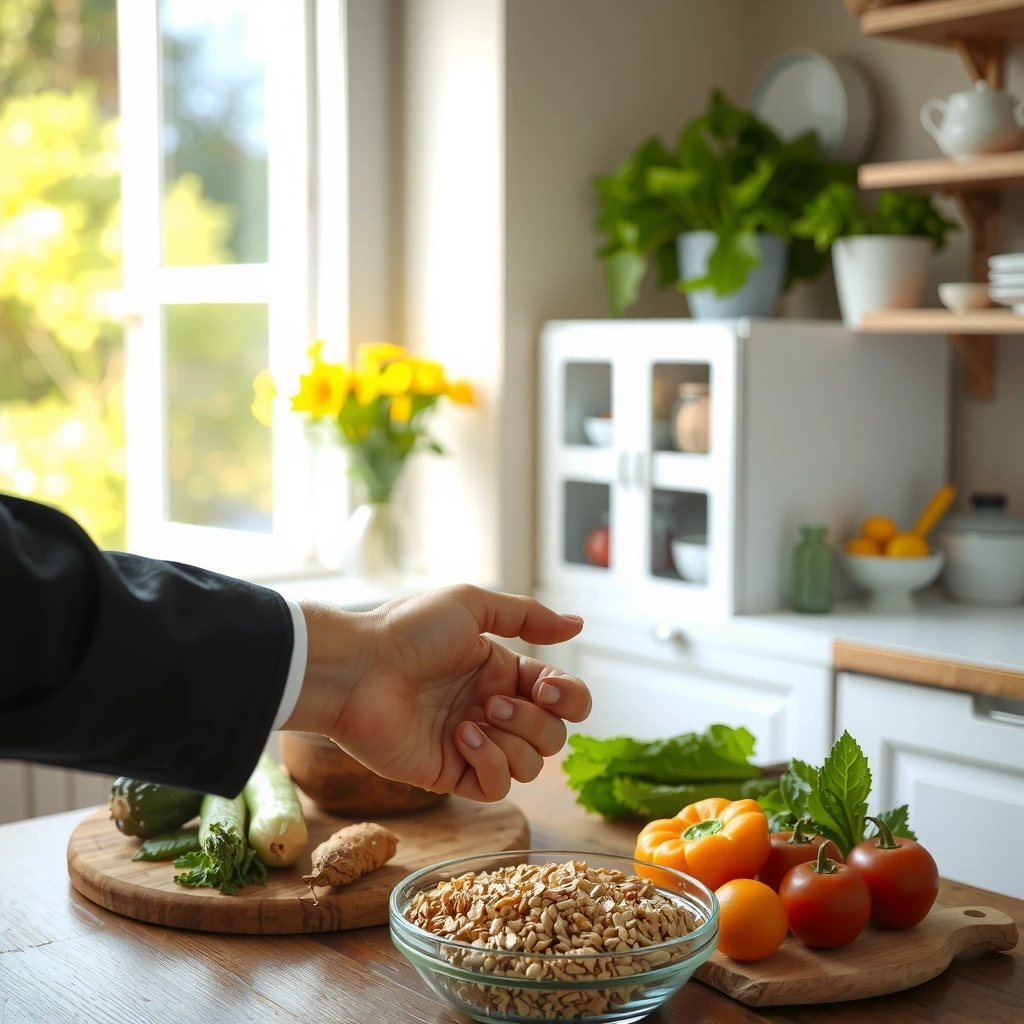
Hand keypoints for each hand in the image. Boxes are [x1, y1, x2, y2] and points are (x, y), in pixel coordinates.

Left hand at [282, 585, 590, 800]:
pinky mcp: (451, 774)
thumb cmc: (406, 631)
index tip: (547, 687)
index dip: (570, 697)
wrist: (356, 669)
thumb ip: (527, 616)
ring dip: (513, 740)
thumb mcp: (471, 606)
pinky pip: (497, 787)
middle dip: (535, 720)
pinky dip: (490, 763)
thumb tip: (578, 624)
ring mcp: (473, 745)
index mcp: (500, 673)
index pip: (563, 697)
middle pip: (553, 736)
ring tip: (472, 718)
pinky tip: (461, 738)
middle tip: (494, 700)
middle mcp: (492, 710)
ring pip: (531, 765)